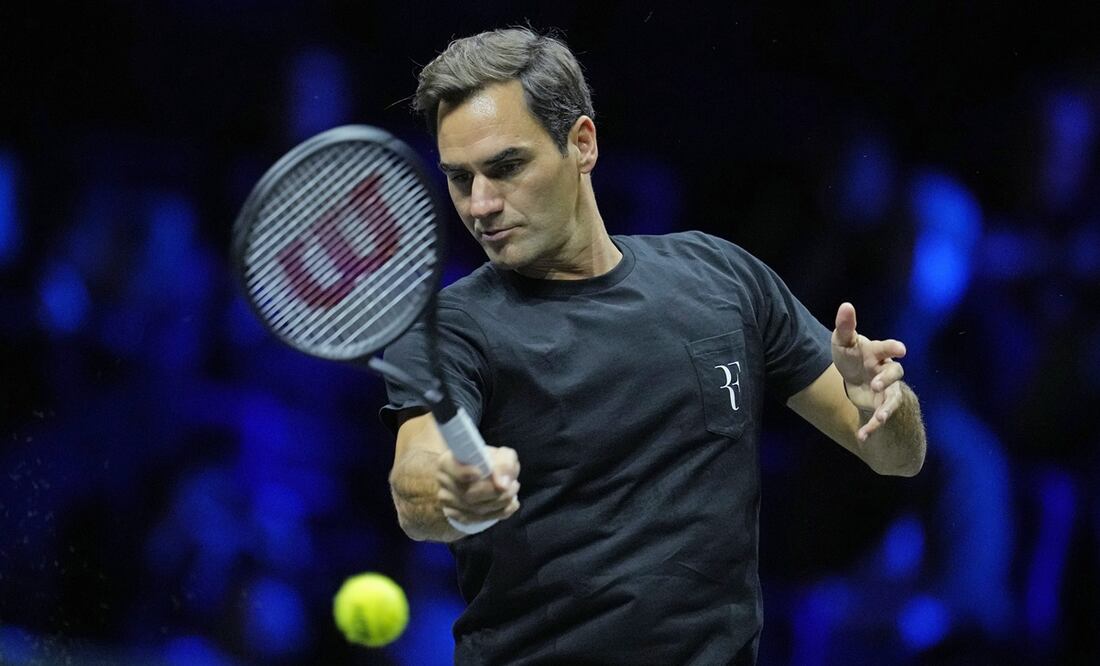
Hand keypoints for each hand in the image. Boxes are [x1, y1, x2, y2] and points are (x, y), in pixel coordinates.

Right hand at [436, 446, 520, 527]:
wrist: (482, 478)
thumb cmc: (491, 463)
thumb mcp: (501, 455)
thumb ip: (504, 464)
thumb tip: (503, 485)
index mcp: (447, 463)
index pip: (452, 470)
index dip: (464, 473)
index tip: (479, 473)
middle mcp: (444, 483)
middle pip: (468, 494)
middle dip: (495, 492)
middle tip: (514, 484)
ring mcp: (449, 503)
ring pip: (476, 510)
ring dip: (501, 502)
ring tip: (513, 490)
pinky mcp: (459, 517)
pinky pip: (481, 520)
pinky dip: (500, 512)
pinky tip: (510, 503)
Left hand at [832, 302, 906, 441]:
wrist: (854, 378)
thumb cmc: (851, 356)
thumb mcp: (843, 342)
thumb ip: (845, 326)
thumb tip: (846, 305)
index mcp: (878, 353)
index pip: (888, 348)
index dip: (894, 348)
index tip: (900, 349)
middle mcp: (886, 371)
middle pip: (895, 373)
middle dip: (887, 379)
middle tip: (876, 385)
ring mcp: (886, 389)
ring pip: (892, 399)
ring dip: (886, 409)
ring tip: (878, 418)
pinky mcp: (881, 405)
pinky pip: (880, 417)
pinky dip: (872, 428)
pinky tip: (862, 437)